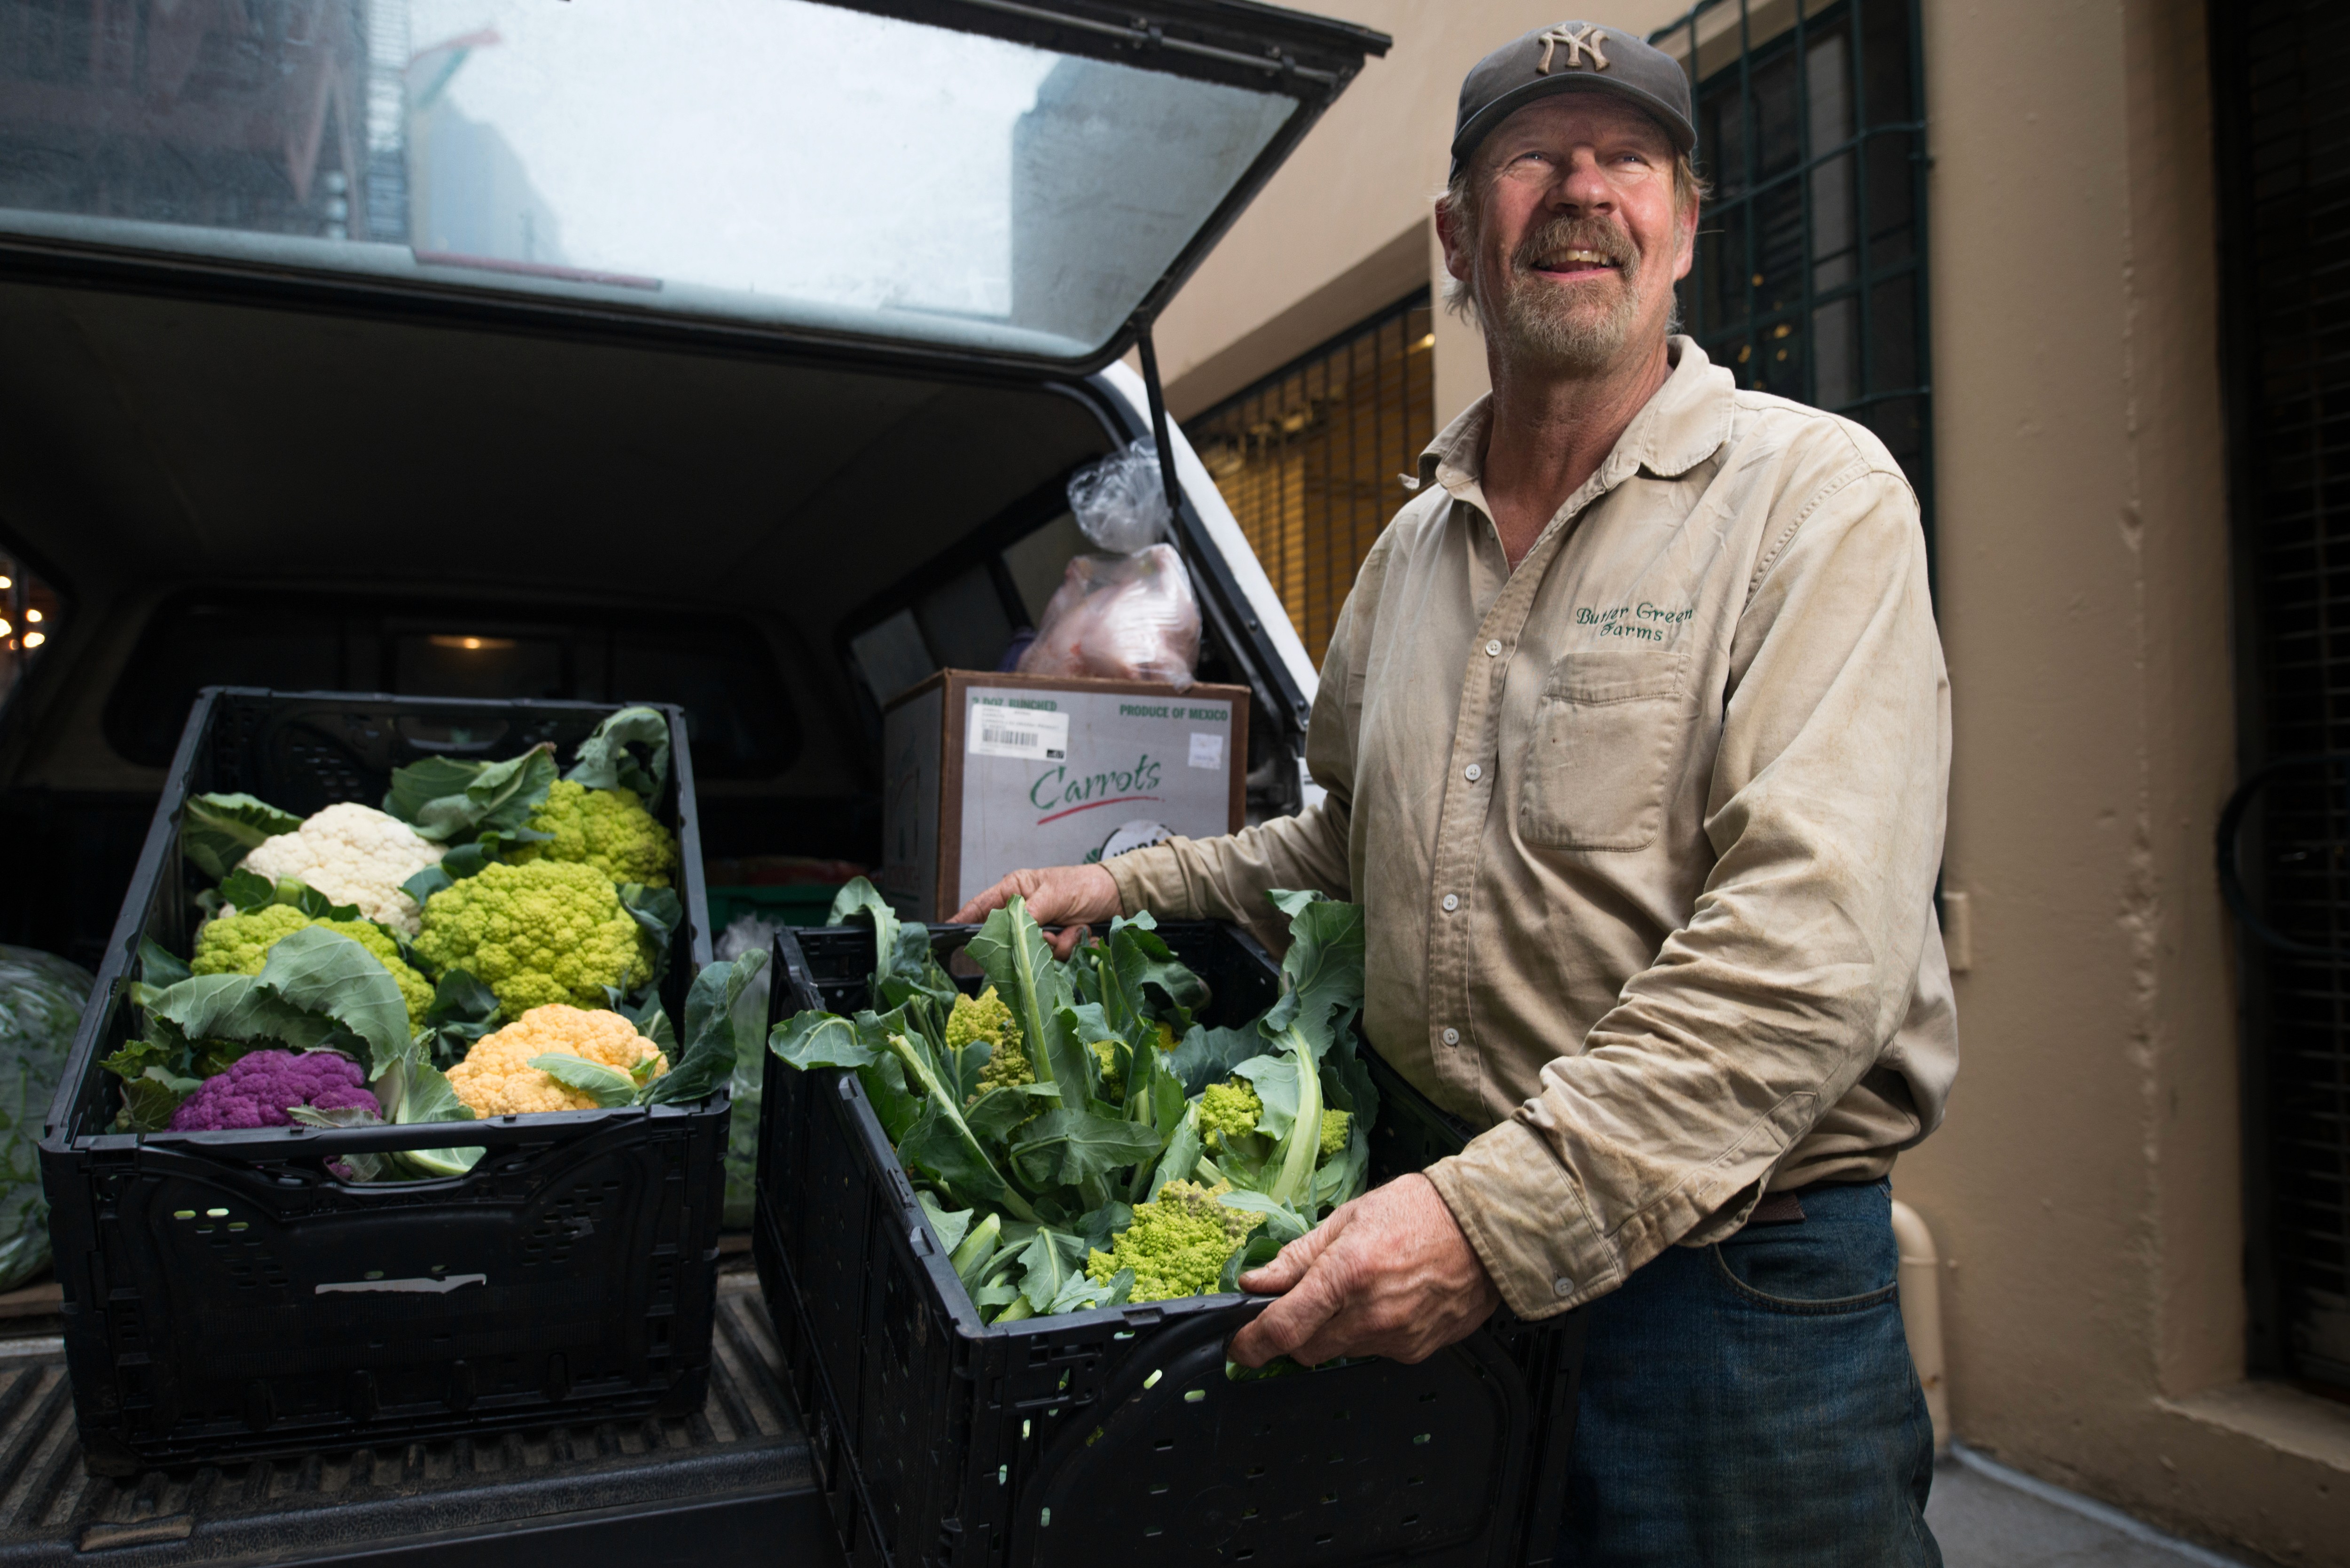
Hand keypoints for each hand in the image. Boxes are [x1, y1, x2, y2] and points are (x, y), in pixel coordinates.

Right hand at [948, 865, 1122, 957]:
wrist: (1121, 898)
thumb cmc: (1086, 885)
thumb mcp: (1055, 893)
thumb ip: (1031, 912)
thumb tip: (1013, 929)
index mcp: (1016, 892)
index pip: (981, 907)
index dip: (964, 920)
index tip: (947, 932)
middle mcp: (1025, 914)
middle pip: (1006, 939)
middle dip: (1028, 941)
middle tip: (1050, 932)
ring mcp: (1041, 933)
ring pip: (1031, 955)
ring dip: (1057, 945)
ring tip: (1074, 927)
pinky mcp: (1057, 947)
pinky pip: (1055, 961)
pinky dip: (1072, 949)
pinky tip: (1083, 933)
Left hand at [1228, 1174, 1500, 1367]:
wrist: (1487, 1229)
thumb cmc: (1419, 1211)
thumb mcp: (1348, 1219)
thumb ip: (1298, 1257)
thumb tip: (1256, 1283)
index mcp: (1347, 1273)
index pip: (1284, 1328)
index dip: (1252, 1344)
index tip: (1239, 1346)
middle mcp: (1370, 1314)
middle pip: (1306, 1349)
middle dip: (1292, 1332)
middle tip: (1302, 1303)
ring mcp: (1395, 1338)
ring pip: (1339, 1351)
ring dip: (1332, 1330)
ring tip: (1359, 1289)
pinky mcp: (1416, 1351)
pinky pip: (1373, 1351)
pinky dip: (1367, 1332)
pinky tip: (1387, 1300)